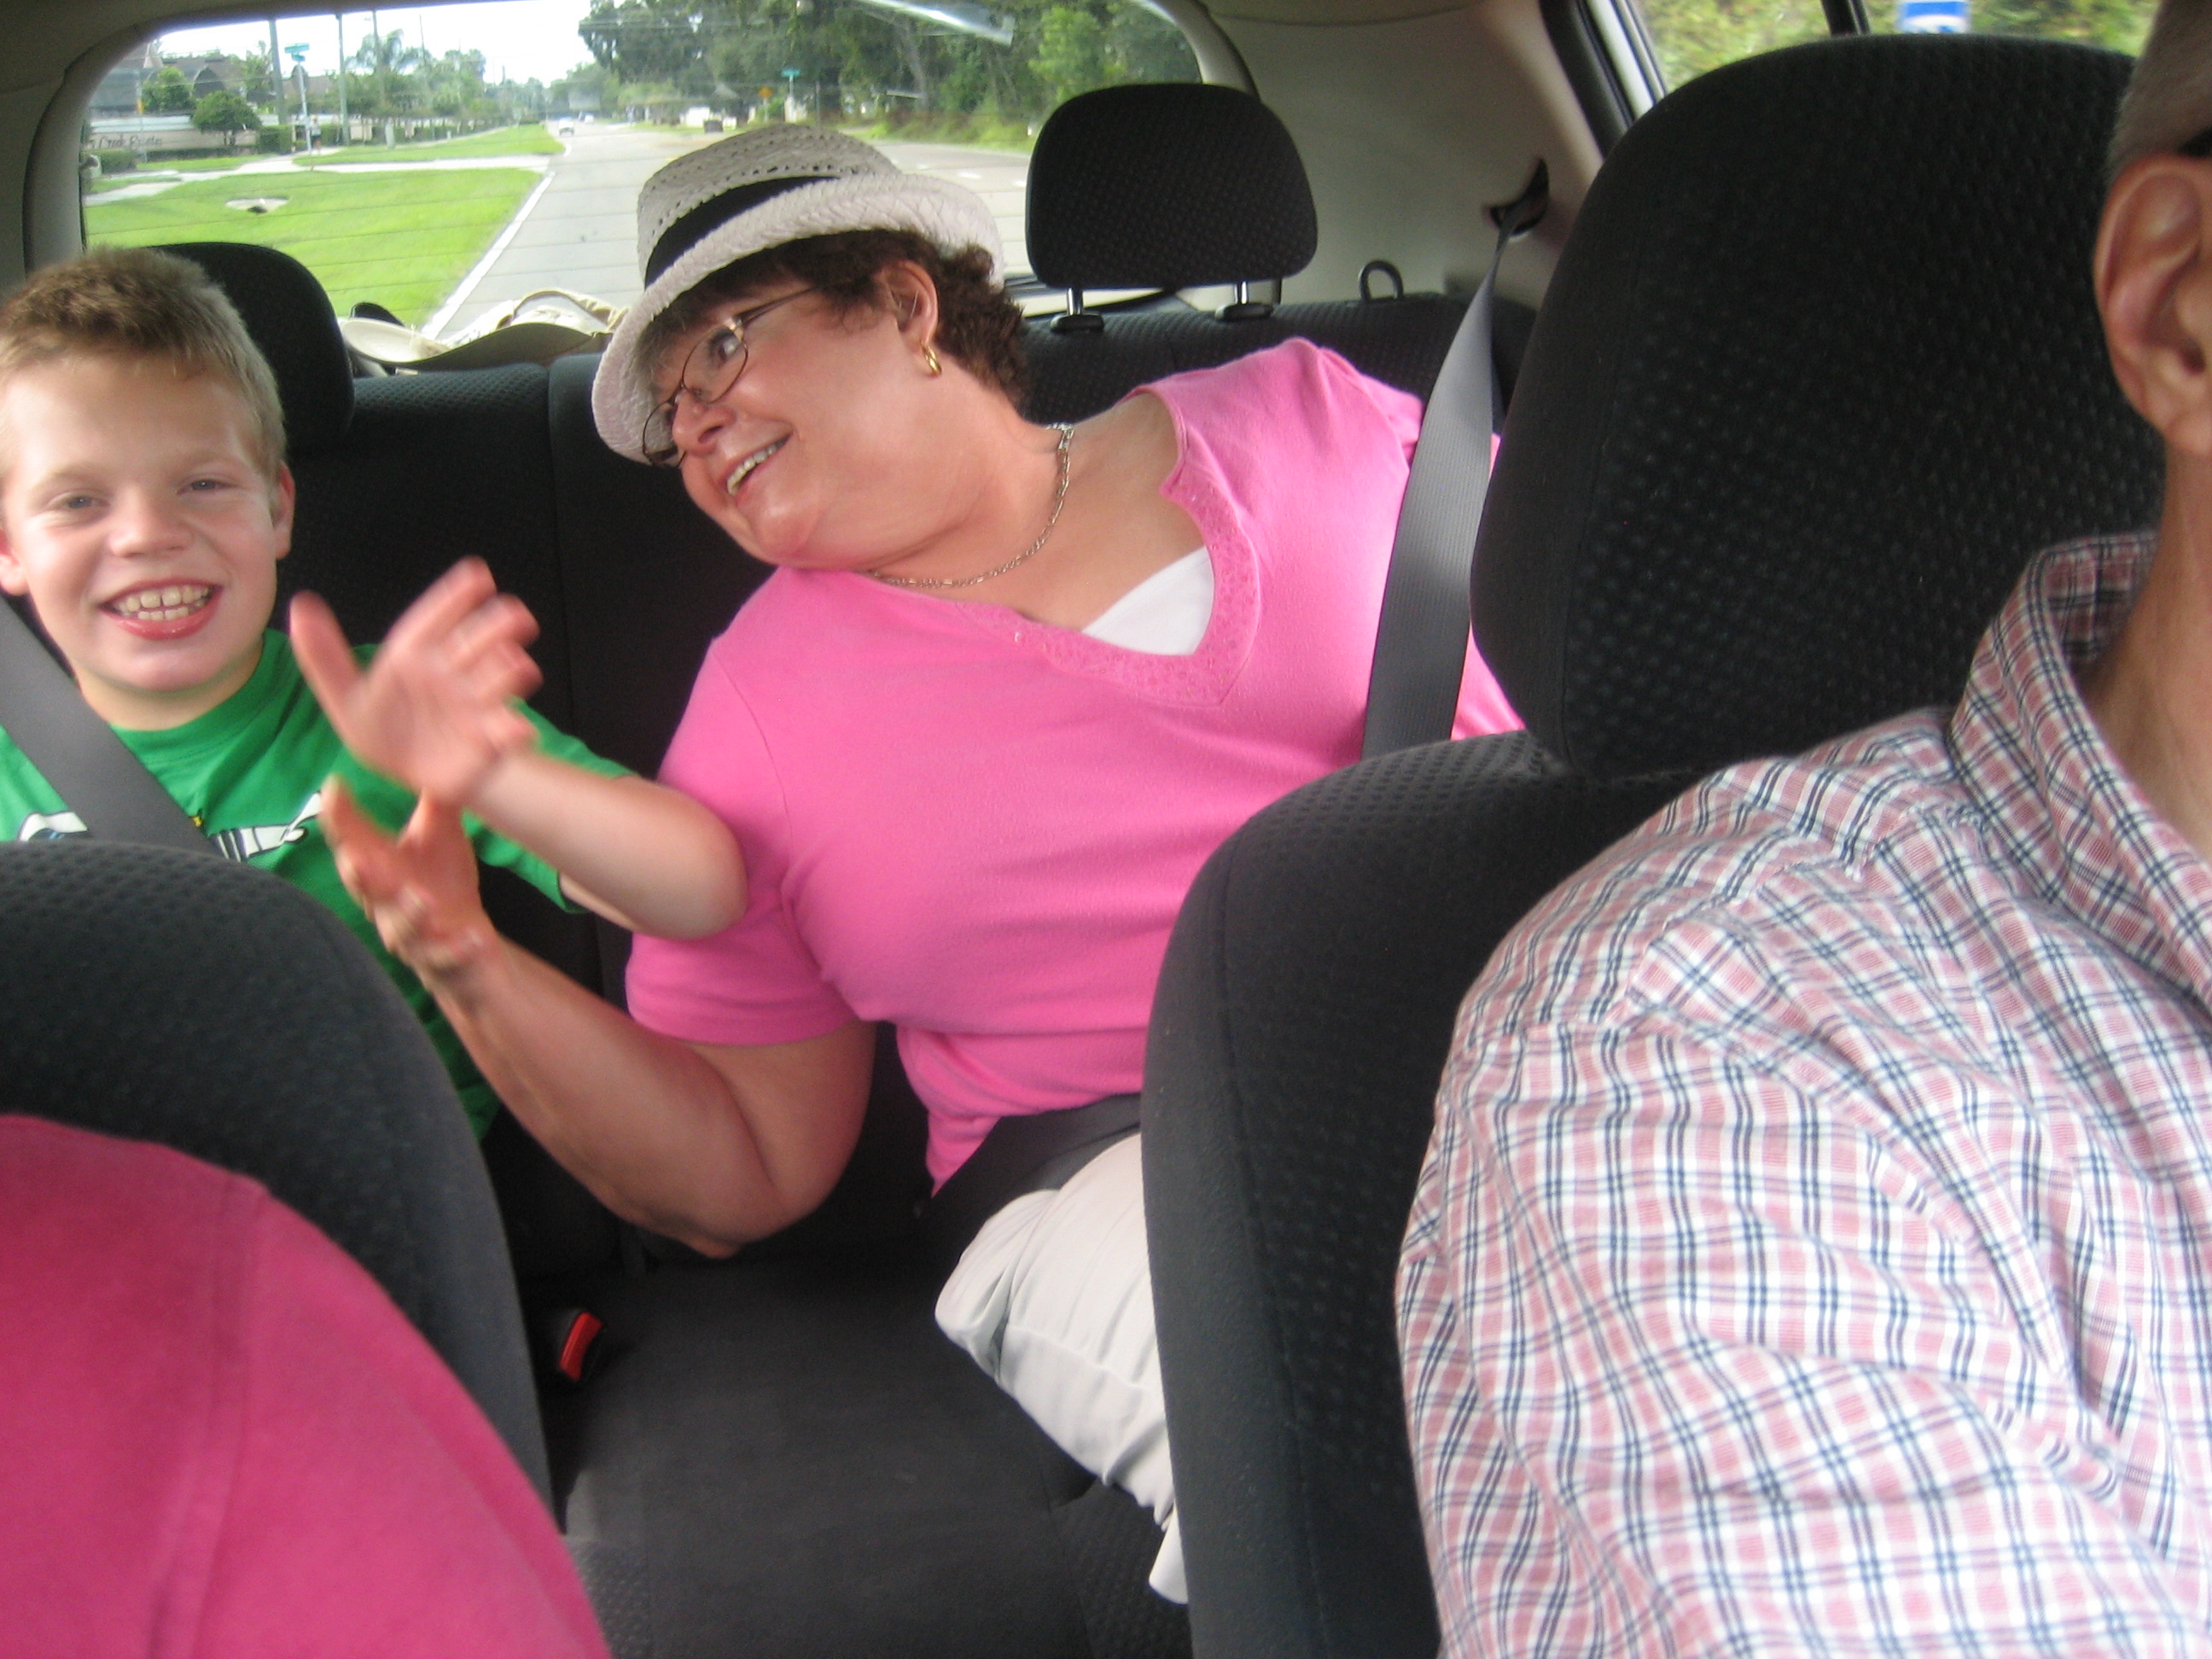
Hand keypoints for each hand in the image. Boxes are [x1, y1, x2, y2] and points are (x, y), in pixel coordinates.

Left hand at [292, 558, 543, 807]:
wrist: (412, 776)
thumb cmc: (384, 729)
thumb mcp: (345, 696)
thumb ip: (323, 656)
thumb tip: (301, 605)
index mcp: (414, 659)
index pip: (431, 622)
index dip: (453, 598)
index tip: (478, 574)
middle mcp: (449, 676)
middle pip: (474, 644)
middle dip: (496, 627)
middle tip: (515, 613)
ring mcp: (472, 706)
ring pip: (495, 682)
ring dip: (508, 672)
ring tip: (517, 666)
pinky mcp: (487, 742)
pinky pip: (504, 735)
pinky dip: (514, 732)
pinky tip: (521, 730)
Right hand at [322, 775, 499, 997]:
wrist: (468, 947)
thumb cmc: (442, 884)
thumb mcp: (441, 838)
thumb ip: (435, 803)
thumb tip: (439, 753)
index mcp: (381, 868)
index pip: (352, 840)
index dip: (339, 817)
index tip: (333, 789)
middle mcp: (385, 903)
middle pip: (364, 888)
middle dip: (358, 874)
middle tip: (356, 859)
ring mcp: (410, 936)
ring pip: (402, 928)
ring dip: (411, 914)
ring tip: (425, 901)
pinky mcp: (439, 961)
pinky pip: (444, 960)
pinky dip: (457, 951)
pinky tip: (474, 942)